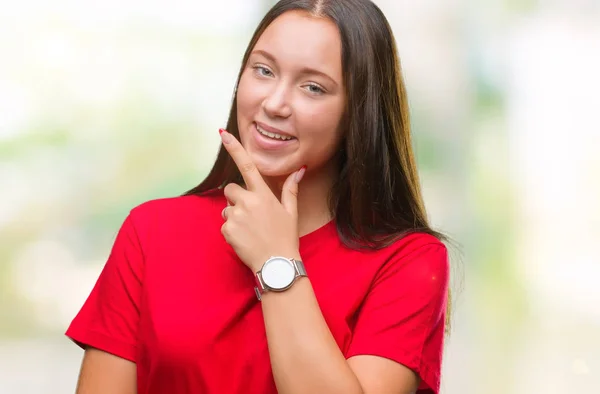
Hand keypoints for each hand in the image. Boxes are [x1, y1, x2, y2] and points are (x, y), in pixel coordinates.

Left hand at [219, 129, 306, 271]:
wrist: (276, 264)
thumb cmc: (285, 237)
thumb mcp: (291, 212)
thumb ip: (290, 189)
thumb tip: (299, 170)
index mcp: (263, 195)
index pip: (247, 166)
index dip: (235, 148)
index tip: (223, 133)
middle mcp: (247, 202)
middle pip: (231, 190)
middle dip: (237, 198)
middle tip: (251, 214)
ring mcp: (235, 216)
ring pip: (227, 209)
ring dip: (235, 216)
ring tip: (251, 230)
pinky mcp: (227, 230)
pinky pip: (225, 225)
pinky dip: (232, 231)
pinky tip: (245, 239)